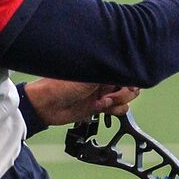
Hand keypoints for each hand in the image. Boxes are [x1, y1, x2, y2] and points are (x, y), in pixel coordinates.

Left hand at [23, 79, 140, 125]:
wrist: (46, 105)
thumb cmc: (61, 85)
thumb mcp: (88, 77)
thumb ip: (108, 73)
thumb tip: (126, 69)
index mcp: (103, 67)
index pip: (126, 71)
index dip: (130, 78)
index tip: (128, 83)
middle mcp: (106, 79)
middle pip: (131, 85)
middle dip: (125, 92)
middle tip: (111, 94)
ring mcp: (104, 94)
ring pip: (126, 99)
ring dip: (118, 102)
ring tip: (103, 102)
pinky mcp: (100, 107)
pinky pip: (118, 110)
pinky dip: (113, 111)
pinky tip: (100, 107)